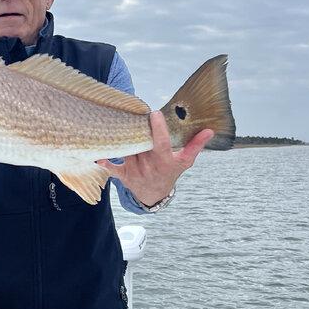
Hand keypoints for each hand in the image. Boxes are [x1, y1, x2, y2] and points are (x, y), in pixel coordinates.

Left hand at [96, 111, 213, 206]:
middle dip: (136, 129)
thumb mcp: (184, 161)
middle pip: (140, 143)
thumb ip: (196, 145)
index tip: (154, 114)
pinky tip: (98, 157)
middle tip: (133, 113)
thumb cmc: (170, 172)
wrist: (154, 195)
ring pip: (126, 149)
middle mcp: (149, 165)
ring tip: (119, 121)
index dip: (158, 129)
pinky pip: (112, 169)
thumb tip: (210, 130)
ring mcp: (135, 170)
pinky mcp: (123, 174)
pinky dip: (106, 163)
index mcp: (164, 161)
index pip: (161, 143)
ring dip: (122, 137)